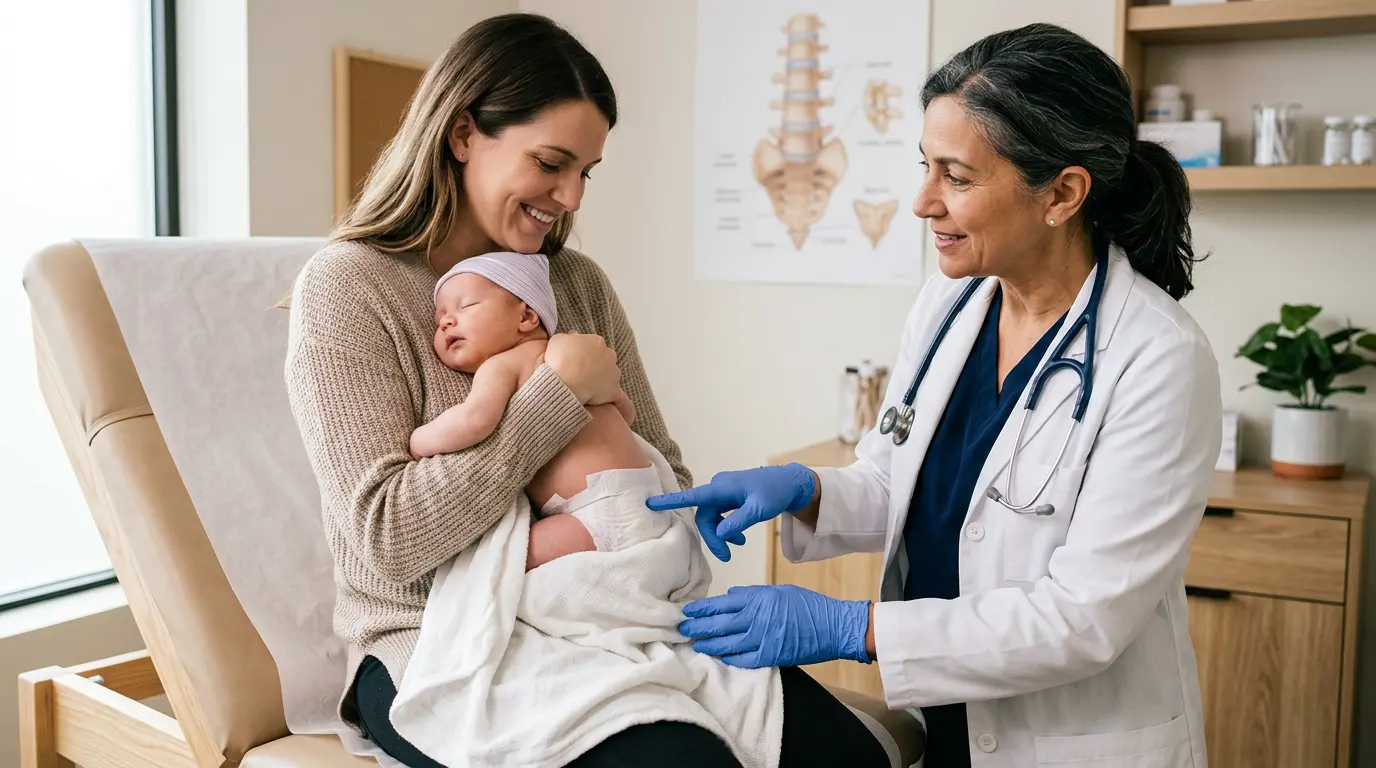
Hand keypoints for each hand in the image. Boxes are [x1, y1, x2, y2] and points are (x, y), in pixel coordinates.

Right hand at [545, 333, 620, 405]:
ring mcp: (614, 373)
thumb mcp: (557, 340)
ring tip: (588, 387)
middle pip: (604, 358)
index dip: (583, 352)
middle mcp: (610, 354)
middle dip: (595, 364)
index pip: (593, 344)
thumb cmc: (560, 359)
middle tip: (581, 372)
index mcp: (597, 341)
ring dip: (602, 379)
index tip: (575, 359)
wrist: (565, 382)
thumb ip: (568, 337)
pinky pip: (617, 395)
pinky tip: (608, 402)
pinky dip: (613, 397)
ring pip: (611, 375)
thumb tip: (574, 337)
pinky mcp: (614, 390)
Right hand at [645, 463, 815, 561]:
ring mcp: (722, 492)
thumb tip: (720, 534)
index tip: (650, 503)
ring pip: (711, 518)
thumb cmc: (775, 492)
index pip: (692, 496)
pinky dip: (726, 529)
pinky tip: (739, 539)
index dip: (670, 501)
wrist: (789, 483)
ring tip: (738, 545)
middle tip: (727, 557)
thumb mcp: (760, 510)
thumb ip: (739, 522)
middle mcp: (718, 488)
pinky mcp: (728, 497)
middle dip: (713, 538)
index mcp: (721, 488)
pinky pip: (719, 515)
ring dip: (721, 534)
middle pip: (704, 517)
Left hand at [678, 584, 870, 667]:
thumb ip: (753, 594)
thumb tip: (730, 596)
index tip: (687, 612)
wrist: (833, 626)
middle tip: (682, 631)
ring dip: (709, 645)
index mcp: (757, 598)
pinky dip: (731, 659)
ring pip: (727, 644)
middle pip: (719, 624)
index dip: (702, 609)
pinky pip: (744, 660)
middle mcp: (756, 618)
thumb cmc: (807, 605)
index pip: (721, 603)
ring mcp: (762, 638)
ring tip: (696, 645)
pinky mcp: (770, 656)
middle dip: (698, 628)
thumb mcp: (778, 591)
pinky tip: (721, 657)